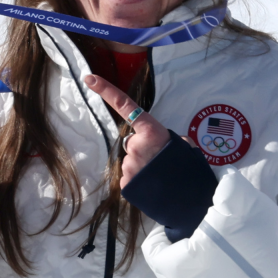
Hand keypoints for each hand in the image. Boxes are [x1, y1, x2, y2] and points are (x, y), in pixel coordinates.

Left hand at [84, 73, 179, 187]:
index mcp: (151, 131)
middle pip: (132, 142)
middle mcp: (135, 145)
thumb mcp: (183, 146)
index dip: (106, 91)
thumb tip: (157, 143)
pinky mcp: (125, 183)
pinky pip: (129, 177)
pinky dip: (138, 181)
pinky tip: (151, 186)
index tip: (89, 78)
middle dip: (142, 149)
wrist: (188, 199)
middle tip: (159, 161)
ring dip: (141, 166)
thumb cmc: (188, 169)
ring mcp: (128, 165)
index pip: (125, 105)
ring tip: (158, 176)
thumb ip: (166, 138)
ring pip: (131, 161)